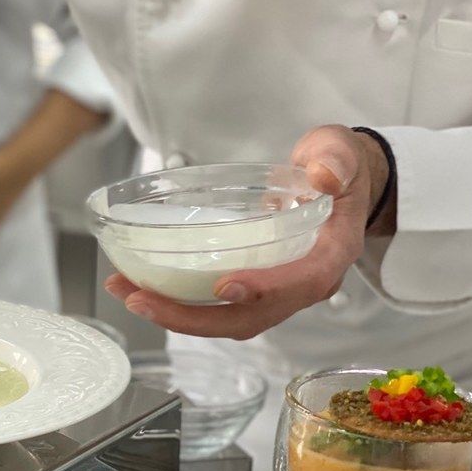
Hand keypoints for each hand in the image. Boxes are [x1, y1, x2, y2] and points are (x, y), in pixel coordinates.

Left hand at [105, 125, 391, 338]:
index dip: (265, 288)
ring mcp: (279, 291)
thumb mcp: (340, 151)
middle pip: (252, 316)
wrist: (339, 183)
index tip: (224, 287)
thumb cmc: (336, 168)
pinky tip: (144, 289)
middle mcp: (305, 283)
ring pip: (230, 319)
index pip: (304, 281)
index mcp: (331, 253)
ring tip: (131, 295)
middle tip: (143, 300)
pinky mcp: (256, 289)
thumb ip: (336, 159)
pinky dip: (182, 304)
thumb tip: (324, 174)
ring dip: (178, 316)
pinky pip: (219, 308)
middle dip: (195, 317)